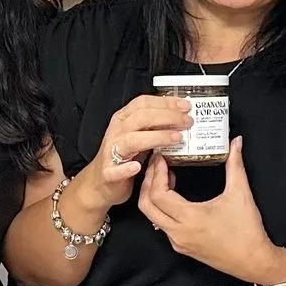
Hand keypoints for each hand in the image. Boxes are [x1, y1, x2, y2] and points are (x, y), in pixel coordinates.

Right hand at [65, 94, 194, 223]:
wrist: (99, 182)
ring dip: (155, 137)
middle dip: (167, 117)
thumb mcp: (138, 135)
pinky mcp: (108, 173)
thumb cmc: (122, 157)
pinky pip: (116, 170)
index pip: (143, 103)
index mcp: (123, 119)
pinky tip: (137, 167)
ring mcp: (111, 152)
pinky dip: (126, 169)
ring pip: (132, 140)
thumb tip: (180, 117)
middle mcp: (117, 132)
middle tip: (187, 122)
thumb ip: (153, 126)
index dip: (165, 102)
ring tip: (176, 138)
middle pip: (141, 117)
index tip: (185, 106)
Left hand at [136, 139, 285, 285]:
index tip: (161, 158)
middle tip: (156, 165)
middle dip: (147, 182)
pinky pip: (162, 226)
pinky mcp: (182, 247)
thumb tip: (236, 142)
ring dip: (153, 196)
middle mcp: (178, 233)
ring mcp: (178, 242)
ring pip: (152, 217)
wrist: (254, 262)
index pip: (158, 194)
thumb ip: (235, 165)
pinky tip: (174, 197)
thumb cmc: (247, 231)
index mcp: (189, 218)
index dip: (156, 174)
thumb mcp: (241, 194)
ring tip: (164, 177)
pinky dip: (161, 209)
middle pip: (146, 206)